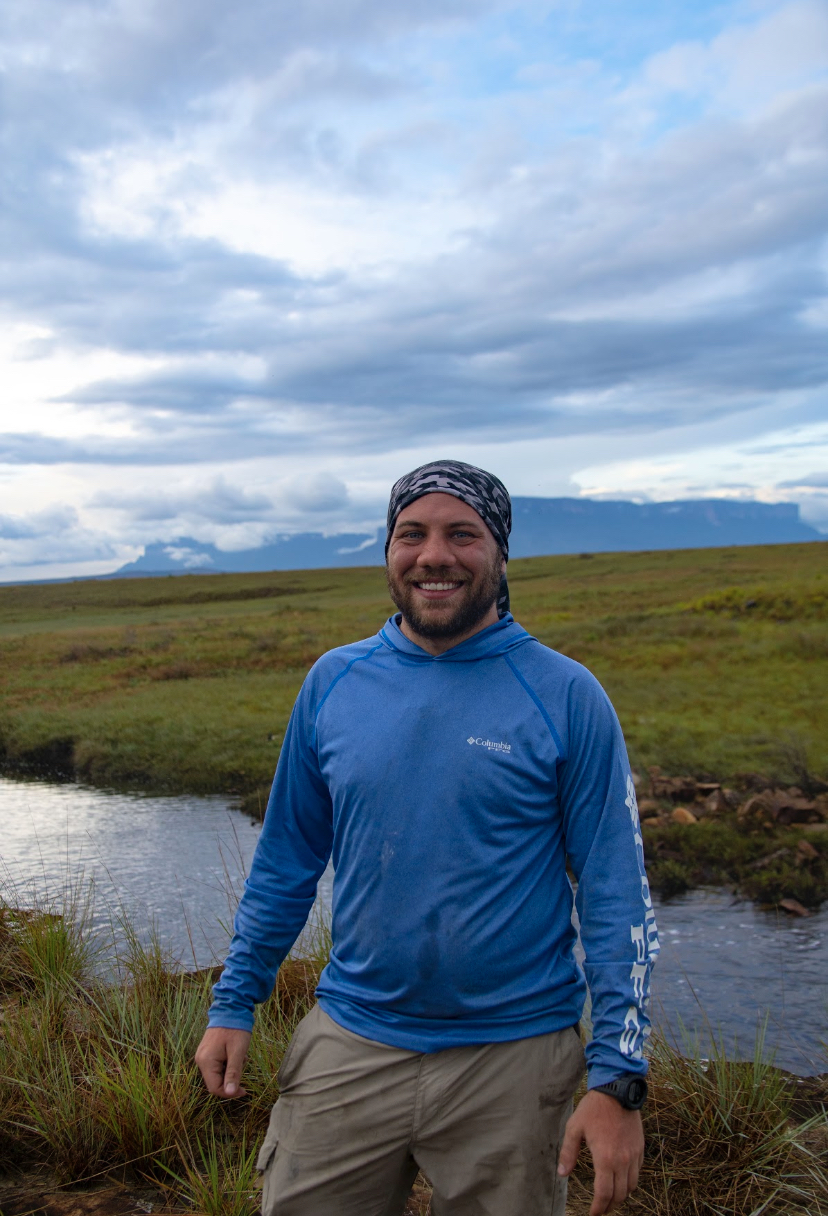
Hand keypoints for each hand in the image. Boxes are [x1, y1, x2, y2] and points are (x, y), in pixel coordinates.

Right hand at [195, 1026, 251, 1097]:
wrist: (231, 1009)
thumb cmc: (236, 1030)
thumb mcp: (238, 1052)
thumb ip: (233, 1073)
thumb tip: (230, 1093)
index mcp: (206, 1061)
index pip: (215, 1088)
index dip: (230, 1093)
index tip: (244, 1090)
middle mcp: (200, 1060)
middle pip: (215, 1081)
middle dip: (231, 1078)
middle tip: (243, 1063)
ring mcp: (202, 1055)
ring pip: (217, 1073)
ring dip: (231, 1069)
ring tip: (240, 1055)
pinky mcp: (206, 1052)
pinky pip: (217, 1065)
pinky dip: (228, 1063)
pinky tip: (234, 1052)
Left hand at [557, 1088, 643, 1214]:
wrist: (617, 1090)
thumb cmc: (593, 1108)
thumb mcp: (574, 1128)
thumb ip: (567, 1153)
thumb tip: (562, 1174)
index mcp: (605, 1158)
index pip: (603, 1194)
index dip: (598, 1208)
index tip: (593, 1214)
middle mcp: (622, 1161)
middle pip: (619, 1195)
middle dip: (609, 1206)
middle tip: (600, 1208)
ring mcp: (634, 1155)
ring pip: (631, 1187)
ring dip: (621, 1196)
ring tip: (610, 1197)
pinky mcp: (640, 1149)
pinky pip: (638, 1173)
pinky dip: (630, 1182)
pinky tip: (621, 1179)